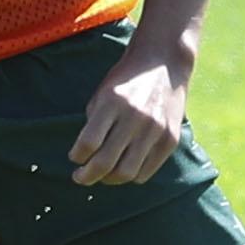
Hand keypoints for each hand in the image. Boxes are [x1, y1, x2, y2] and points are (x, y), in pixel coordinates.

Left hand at [68, 50, 186, 185]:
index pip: (88, 143)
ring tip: (102, 176)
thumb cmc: (126, 79)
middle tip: (80, 178)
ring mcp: (155, 130)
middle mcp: (135, 118)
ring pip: (126, 173)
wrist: (165, 64)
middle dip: (87, 176)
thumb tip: (84, 155)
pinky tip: (124, 169)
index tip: (74, 159)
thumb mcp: (103, 93)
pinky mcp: (170, 140)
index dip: (77, 156)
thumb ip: (94, 123)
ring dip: (109, 180)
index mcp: (113, 103)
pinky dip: (131, 176)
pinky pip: (146, 171)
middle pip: (105, 162)